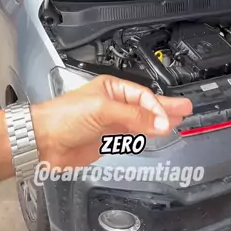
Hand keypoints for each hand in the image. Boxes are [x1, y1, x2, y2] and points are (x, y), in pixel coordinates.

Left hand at [32, 75, 192, 167]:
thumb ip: (133, 118)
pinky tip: (156, 133)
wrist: (44, 141)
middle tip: (186, 108)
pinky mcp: (107, 140)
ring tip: (178, 120)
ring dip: (159, 122)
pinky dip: (146, 135)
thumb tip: (160, 123)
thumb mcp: (102, 111)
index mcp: (111, 88)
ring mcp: (111, 122)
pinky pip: (132, 136)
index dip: (158, 108)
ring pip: (142, 121)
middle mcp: (113, 104)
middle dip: (166, 108)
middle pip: (146, 106)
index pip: (143, 96)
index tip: (169, 120)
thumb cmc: (64, 117)